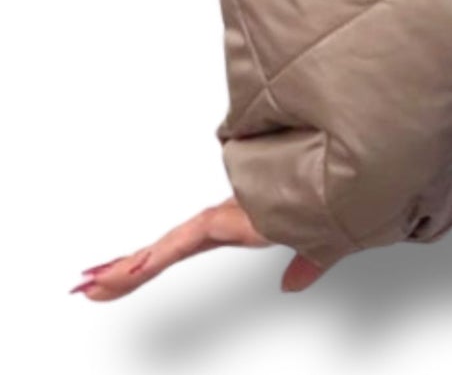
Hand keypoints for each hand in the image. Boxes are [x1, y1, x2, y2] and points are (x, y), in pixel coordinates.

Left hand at [70, 195, 330, 299]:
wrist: (364, 167)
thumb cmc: (349, 192)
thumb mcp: (327, 242)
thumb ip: (308, 262)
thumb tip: (291, 284)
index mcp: (245, 221)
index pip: (186, 246)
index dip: (150, 260)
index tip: (116, 273)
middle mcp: (231, 214)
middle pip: (167, 247)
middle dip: (127, 267)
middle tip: (87, 284)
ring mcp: (230, 214)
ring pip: (167, 246)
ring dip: (129, 267)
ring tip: (92, 284)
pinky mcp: (233, 216)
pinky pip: (184, 241)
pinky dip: (154, 257)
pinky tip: (127, 270)